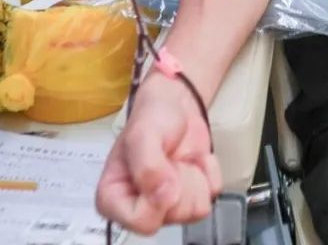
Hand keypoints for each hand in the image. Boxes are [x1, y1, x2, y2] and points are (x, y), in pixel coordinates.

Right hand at [96, 76, 220, 234]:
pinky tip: (194, 160)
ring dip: (194, 176)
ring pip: (195, 210)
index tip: (164, 173)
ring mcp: (167, 203)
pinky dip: (209, 172)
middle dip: (179, 182)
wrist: (176, 105)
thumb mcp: (143, 135)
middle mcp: (139, 205)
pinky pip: (213, 195)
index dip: (160, 200)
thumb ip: (148, 167)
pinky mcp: (191, 196)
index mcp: (114, 197)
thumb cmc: (151, 117)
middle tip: (169, 160)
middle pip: (173, 215)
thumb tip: (165, 194)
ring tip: (179, 160)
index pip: (140, 222)